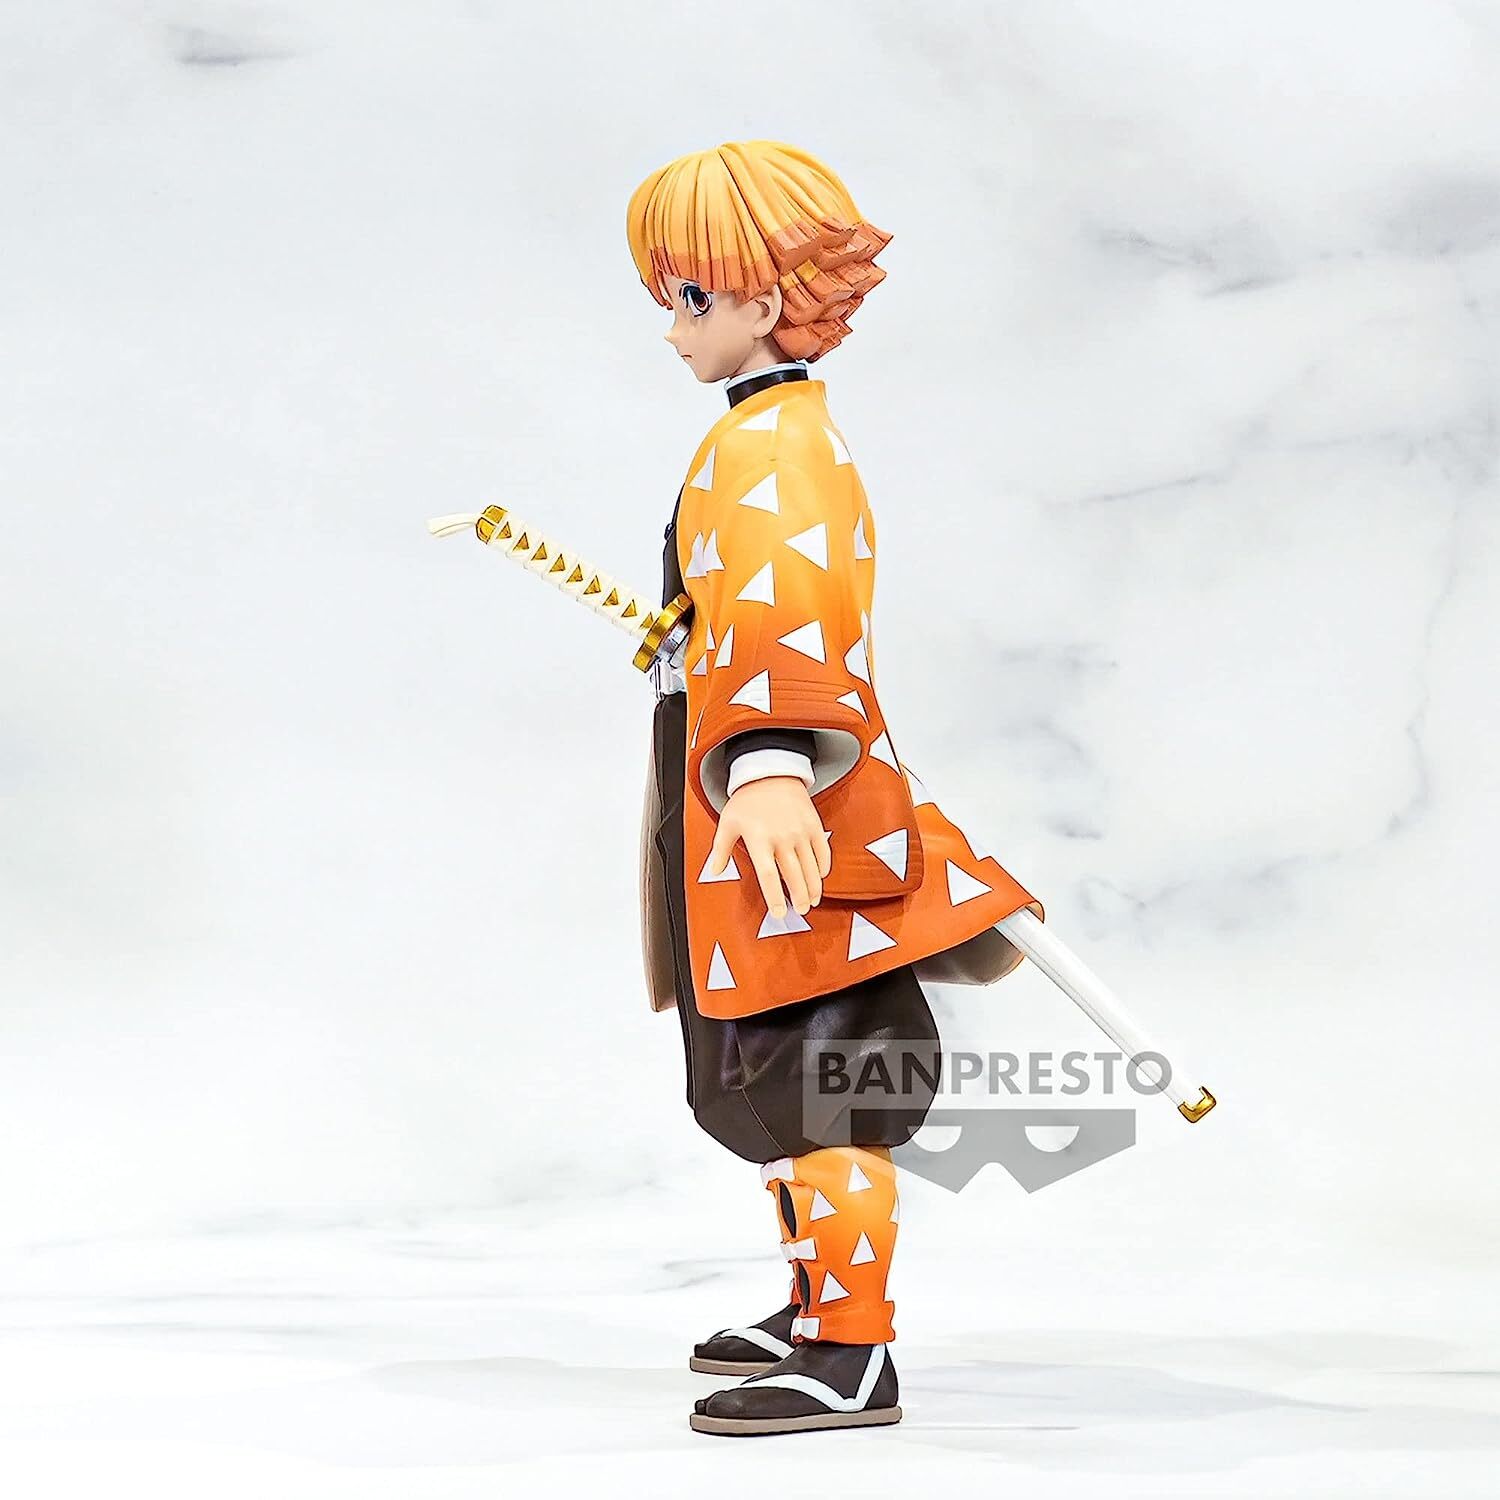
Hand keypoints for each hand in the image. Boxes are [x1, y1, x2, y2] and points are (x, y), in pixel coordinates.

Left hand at [706, 776, 832, 918]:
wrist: (770, 772)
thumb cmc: (747, 800)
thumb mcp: (727, 822)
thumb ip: (720, 849)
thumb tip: (714, 871)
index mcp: (758, 839)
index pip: (768, 875)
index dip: (775, 896)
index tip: (779, 912)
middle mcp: (781, 837)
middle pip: (794, 875)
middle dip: (799, 897)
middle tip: (800, 911)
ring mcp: (800, 831)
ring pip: (811, 867)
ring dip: (814, 887)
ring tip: (812, 901)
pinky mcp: (814, 824)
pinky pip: (823, 851)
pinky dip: (823, 866)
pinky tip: (820, 877)